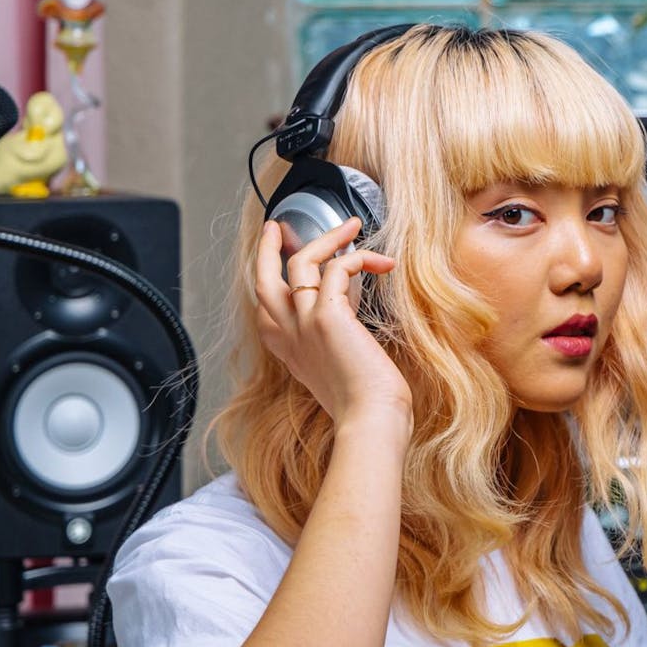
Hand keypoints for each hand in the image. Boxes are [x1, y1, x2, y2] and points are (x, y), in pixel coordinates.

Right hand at [254, 217, 410, 424]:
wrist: (369, 421)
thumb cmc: (365, 405)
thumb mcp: (339, 370)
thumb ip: (334, 342)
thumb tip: (349, 314)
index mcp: (289, 351)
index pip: (266, 308)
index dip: (271, 280)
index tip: (281, 261)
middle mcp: (289, 335)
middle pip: (264, 279)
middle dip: (268, 248)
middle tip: (278, 227)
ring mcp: (304, 324)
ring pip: (301, 262)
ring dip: (328, 237)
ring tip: (353, 225)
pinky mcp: (327, 317)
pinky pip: (338, 268)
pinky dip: (360, 258)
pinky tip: (382, 263)